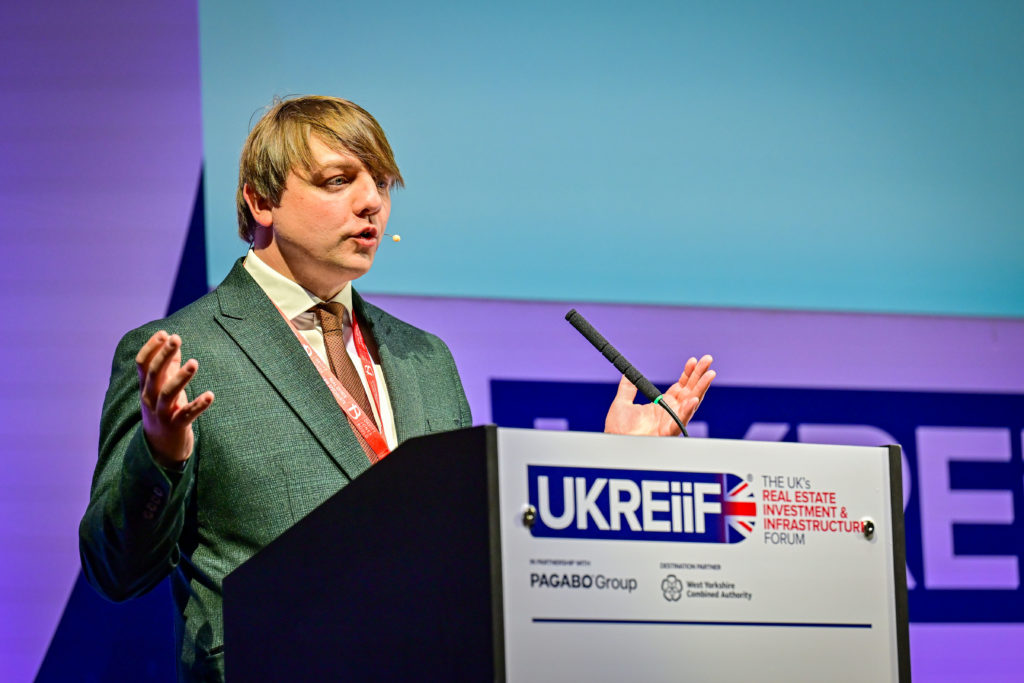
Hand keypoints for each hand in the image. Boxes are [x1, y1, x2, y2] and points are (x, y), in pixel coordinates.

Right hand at [135, 331, 213, 466]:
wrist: (161, 449)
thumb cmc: (164, 412)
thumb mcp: (163, 389)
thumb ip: (169, 366)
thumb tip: (173, 341)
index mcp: (146, 387)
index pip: (142, 364)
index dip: (152, 348)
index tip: (164, 333)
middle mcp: (150, 399)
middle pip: (154, 374)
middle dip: (164, 355)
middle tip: (176, 338)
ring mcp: (161, 413)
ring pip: (168, 393)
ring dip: (181, 377)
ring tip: (194, 362)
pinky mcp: (175, 426)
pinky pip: (187, 414)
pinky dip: (198, 405)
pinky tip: (210, 395)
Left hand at [604, 355, 714, 435]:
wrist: (615, 444)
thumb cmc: (620, 430)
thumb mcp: (622, 403)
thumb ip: (627, 388)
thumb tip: (627, 373)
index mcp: (662, 404)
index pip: (680, 386)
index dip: (688, 373)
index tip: (693, 360)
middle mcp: (671, 412)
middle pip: (690, 390)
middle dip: (700, 375)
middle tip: (707, 360)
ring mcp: (671, 421)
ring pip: (691, 403)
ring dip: (701, 388)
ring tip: (709, 374)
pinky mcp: (668, 432)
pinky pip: (680, 421)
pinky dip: (687, 410)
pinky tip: (693, 400)